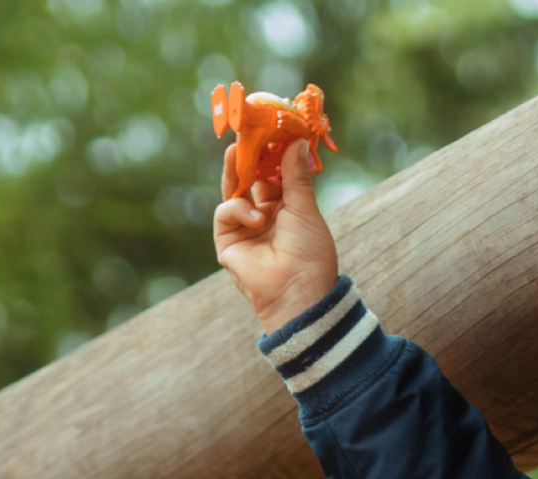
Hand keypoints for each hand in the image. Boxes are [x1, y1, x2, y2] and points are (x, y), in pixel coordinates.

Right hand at [213, 140, 338, 333]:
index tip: (271, 129)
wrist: (299, 290)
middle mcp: (264, 215)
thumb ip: (296, 176)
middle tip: (243, 131)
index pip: (273, 174)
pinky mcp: (228, 240)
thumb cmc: (311, 254)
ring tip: (235, 151)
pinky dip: (239, 209)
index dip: (271, 153)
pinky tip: (257, 218)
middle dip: (246, 156)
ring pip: (233, 190)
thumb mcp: (306, 209)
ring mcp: (244, 227)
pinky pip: (226, 211)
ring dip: (234, 171)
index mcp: (286, 208)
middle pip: (250, 179)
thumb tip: (297, 142)